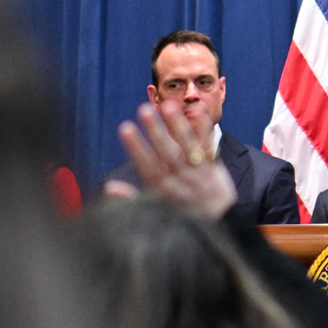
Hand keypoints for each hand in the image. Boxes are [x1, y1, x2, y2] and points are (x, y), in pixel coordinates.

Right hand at [107, 100, 236, 219]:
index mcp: (163, 190)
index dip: (136, 147)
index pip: (147, 165)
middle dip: (155, 131)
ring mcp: (198, 173)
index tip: (125, 128)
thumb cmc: (181, 214)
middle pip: (168, 153)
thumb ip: (133, 197)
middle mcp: (181, 180)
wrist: (218, 221)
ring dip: (178, 125)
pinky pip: (209, 148)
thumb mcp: (155, 209)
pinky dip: (204, 131)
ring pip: (188, 147)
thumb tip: (109, 187)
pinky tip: (198, 113)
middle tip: (144, 109)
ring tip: (168, 105)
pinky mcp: (213, 168)